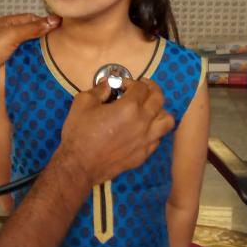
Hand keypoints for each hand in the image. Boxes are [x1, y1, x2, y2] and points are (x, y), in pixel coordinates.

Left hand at [0, 13, 58, 91]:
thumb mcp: (12, 34)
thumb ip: (33, 28)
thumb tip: (54, 20)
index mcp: (8, 22)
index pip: (31, 18)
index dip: (45, 23)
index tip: (60, 29)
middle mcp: (7, 33)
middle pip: (30, 33)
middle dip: (42, 38)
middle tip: (59, 45)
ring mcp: (5, 48)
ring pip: (26, 48)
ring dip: (36, 52)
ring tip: (52, 57)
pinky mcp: (4, 62)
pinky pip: (21, 59)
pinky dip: (29, 62)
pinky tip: (38, 66)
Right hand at [56, 78, 174, 187]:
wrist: (79, 165)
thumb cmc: (80, 134)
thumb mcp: (83, 103)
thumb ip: (98, 90)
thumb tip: (107, 85)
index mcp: (129, 107)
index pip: (141, 87)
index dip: (132, 82)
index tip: (122, 85)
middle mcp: (143, 123)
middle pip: (159, 99)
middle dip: (151, 89)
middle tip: (142, 88)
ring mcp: (146, 140)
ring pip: (167, 120)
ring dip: (160, 110)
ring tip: (149, 108)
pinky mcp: (143, 155)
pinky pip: (158, 138)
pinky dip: (154, 130)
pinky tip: (143, 128)